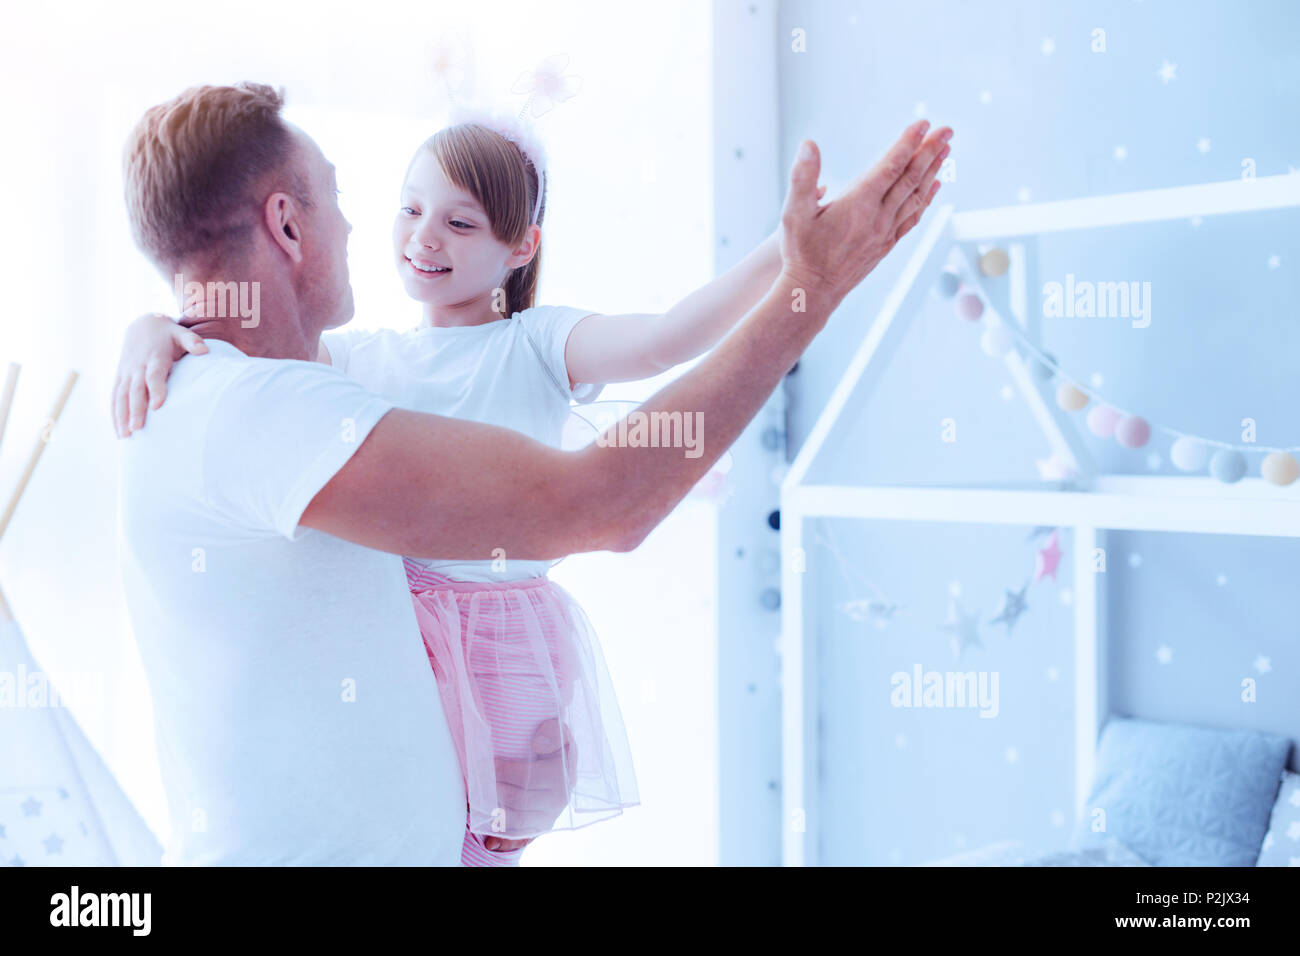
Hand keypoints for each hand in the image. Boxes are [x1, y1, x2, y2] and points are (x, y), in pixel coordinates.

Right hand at [111, 311, 208, 437]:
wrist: (142, 325)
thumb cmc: (168, 334)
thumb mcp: (181, 333)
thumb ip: (192, 341)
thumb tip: (205, 350)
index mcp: (154, 357)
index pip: (153, 375)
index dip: (155, 389)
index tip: (158, 406)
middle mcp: (137, 366)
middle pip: (135, 390)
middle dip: (135, 410)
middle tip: (137, 428)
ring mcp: (126, 373)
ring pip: (121, 396)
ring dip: (121, 416)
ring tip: (125, 436)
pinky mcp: (120, 378)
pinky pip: (115, 397)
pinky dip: (114, 414)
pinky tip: (119, 431)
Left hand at [485, 717, 576, 848]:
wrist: (564, 770)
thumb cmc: (556, 749)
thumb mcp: (559, 734)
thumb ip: (552, 731)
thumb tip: (537, 743)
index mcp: (562, 775)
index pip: (526, 777)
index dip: (502, 771)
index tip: (484, 763)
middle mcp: (558, 799)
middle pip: (518, 799)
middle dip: (492, 790)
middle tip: (474, 781)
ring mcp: (550, 815)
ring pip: (517, 818)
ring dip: (493, 808)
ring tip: (476, 797)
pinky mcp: (541, 826)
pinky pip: (518, 832)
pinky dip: (501, 826)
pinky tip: (487, 816)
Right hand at [778, 120, 951, 306]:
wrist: (814, 292)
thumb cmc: (801, 252)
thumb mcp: (793, 212)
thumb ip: (802, 177)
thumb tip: (809, 145)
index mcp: (858, 204)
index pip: (890, 166)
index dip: (908, 143)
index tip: (923, 124)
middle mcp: (878, 217)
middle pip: (911, 178)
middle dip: (930, 151)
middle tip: (947, 130)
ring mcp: (885, 233)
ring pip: (915, 197)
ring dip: (933, 171)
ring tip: (946, 151)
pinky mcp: (886, 245)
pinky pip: (912, 217)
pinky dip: (926, 198)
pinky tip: (934, 186)